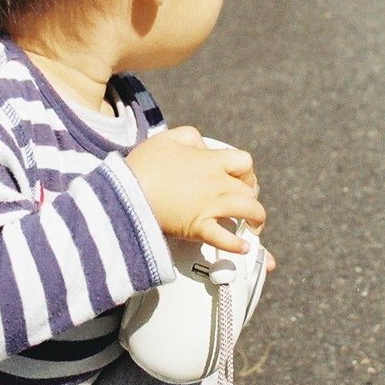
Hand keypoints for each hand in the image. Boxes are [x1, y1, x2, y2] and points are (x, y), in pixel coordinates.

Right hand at [127, 125, 266, 255]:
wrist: (127, 191)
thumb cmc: (143, 165)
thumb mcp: (167, 138)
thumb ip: (190, 137)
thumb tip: (203, 145)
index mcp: (210, 161)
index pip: (245, 162)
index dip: (246, 171)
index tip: (241, 179)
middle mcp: (216, 183)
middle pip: (250, 190)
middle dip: (252, 198)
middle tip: (247, 205)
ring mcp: (209, 206)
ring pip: (247, 212)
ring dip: (257, 221)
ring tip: (255, 228)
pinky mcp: (198, 227)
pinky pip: (225, 238)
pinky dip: (237, 245)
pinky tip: (243, 248)